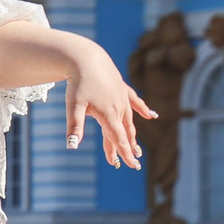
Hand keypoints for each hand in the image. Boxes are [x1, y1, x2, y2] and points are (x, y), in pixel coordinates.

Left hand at [64, 44, 156, 170]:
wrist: (86, 58)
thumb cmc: (78, 82)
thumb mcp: (73, 106)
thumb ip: (74, 127)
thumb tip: (72, 146)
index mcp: (108, 115)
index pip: (118, 139)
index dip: (125, 153)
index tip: (131, 165)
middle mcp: (119, 108)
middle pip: (124, 133)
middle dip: (129, 149)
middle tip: (134, 165)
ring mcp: (122, 98)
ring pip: (130, 121)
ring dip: (132, 135)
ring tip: (136, 148)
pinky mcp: (122, 89)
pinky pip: (136, 102)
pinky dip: (143, 109)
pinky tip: (152, 115)